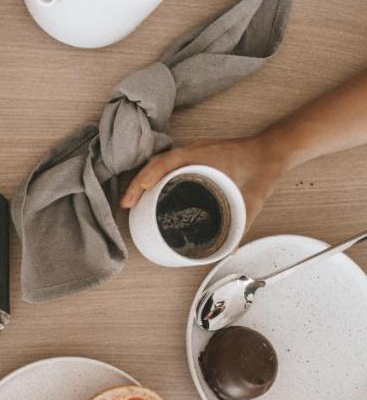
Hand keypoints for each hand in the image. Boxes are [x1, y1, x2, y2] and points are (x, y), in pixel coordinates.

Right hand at [118, 136, 287, 230]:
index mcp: (204, 156)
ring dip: (142, 179)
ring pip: (158, 162)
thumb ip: (243, 224)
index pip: (168, 162)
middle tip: (126, 204)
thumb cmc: (263, 168)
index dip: (149, 176)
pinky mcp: (193, 155)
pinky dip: (153, 175)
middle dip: (137, 182)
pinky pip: (166, 163)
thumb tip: (229, 250)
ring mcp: (192, 151)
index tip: (138, 192)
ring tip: (131, 199)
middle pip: (156, 163)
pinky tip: (148, 189)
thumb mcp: (254, 198)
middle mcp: (194, 150)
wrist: (274, 149)